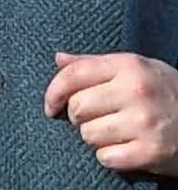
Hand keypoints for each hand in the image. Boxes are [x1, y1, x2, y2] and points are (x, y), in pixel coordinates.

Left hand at [45, 51, 177, 175]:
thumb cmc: (165, 92)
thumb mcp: (137, 68)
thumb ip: (95, 63)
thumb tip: (59, 59)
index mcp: (129, 66)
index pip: (73, 75)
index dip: (53, 92)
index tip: (51, 106)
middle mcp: (136, 91)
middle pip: (77, 108)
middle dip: (80, 117)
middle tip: (97, 118)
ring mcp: (145, 122)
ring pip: (88, 134)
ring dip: (95, 138)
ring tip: (116, 132)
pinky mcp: (151, 151)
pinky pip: (106, 157)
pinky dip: (110, 157)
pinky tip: (126, 148)